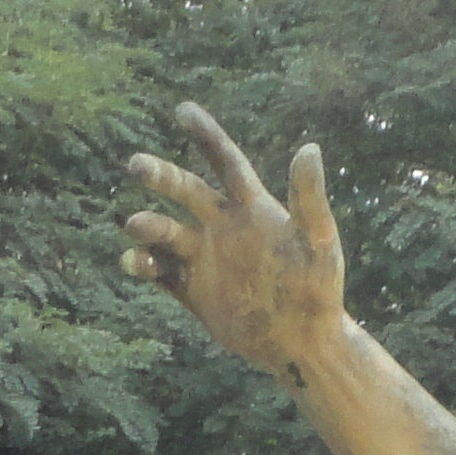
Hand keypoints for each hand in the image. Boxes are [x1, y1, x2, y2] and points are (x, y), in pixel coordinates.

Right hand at [122, 103, 346, 377]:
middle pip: (183, 189)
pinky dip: (141, 264)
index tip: (182, 109)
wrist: (304, 344)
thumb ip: (309, 198)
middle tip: (136, 166)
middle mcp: (223, 228)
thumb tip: (310, 148)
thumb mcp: (318, 242)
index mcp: (252, 210)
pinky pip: (157, 271)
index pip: (225, 163)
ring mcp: (204, 258)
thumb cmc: (319, 291)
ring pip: (163, 231)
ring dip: (146, 224)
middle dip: (159, 175)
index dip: (206, 136)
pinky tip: (136, 262)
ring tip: (138, 225)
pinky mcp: (192, 289)